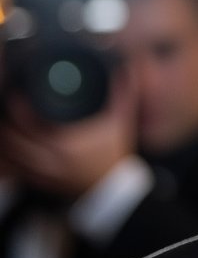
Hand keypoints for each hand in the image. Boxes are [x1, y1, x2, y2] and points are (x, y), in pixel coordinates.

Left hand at [0, 71, 137, 199]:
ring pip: (7, 156)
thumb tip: (125, 68)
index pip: (31, 123)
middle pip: (11, 139)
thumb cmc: (115, 153)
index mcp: (67, 144)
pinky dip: (5, 157)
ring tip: (4, 121)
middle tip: (6, 103)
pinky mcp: (37, 181)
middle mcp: (50, 161)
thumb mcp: (120, 122)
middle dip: (5, 120)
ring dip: (2, 138)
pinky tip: (6, 145)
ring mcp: (41, 174)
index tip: (16, 92)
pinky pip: (11, 170)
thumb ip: (121, 94)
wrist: (113, 189)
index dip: (18, 107)